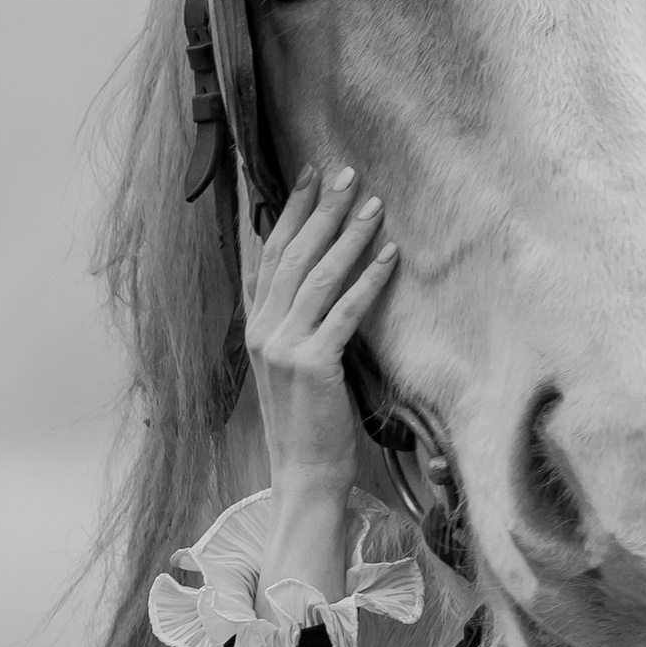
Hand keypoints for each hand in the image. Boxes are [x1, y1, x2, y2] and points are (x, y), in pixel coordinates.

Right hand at [249, 163, 398, 506]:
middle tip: (346, 172)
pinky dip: (369, 281)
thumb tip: (323, 281)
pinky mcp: (312, 364)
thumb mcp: (293, 365)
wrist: (304, 474)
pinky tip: (389, 257)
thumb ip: (300, 323)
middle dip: (320, 209)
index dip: (288, 212)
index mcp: (256, 325)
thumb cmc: (309, 422)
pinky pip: (344, 312)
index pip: (269, 255)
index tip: (307, 177)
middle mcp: (263, 329)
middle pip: (292, 254)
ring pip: (317, 276)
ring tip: (372, 204)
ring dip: (348, 235)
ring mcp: (283, 346)